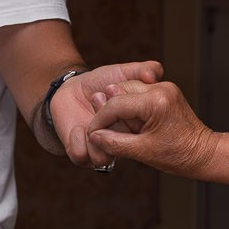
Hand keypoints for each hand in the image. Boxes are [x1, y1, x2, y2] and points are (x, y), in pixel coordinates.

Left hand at [48, 60, 163, 166]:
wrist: (73, 86)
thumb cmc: (102, 82)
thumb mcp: (124, 73)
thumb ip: (142, 70)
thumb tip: (155, 74)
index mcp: (134, 130)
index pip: (140, 137)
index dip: (131, 120)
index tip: (116, 92)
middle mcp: (117, 144)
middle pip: (121, 148)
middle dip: (112, 125)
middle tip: (99, 97)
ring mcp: (97, 150)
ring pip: (102, 159)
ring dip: (95, 134)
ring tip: (89, 117)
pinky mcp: (78, 152)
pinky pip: (81, 156)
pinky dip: (78, 141)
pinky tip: (77, 127)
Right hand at [86, 80, 216, 177]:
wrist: (203, 153)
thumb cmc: (178, 155)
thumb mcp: (142, 152)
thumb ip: (114, 142)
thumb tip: (93, 136)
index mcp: (155, 102)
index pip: (115, 104)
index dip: (99, 120)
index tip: (92, 134)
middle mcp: (160, 89)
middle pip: (118, 93)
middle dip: (109, 112)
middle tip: (106, 132)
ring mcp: (164, 88)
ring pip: (126, 90)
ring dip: (119, 109)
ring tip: (123, 130)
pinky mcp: (165, 91)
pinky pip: (138, 94)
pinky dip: (130, 108)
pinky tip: (132, 125)